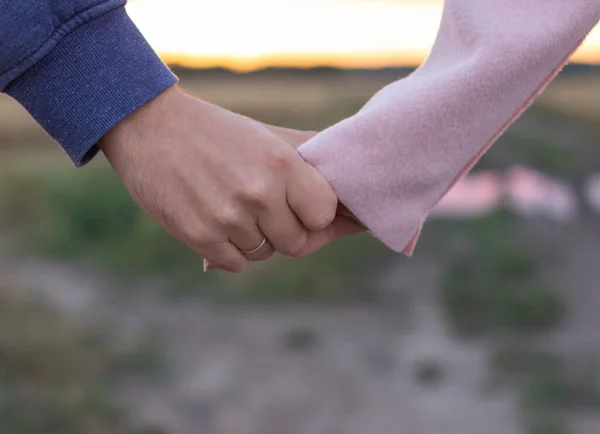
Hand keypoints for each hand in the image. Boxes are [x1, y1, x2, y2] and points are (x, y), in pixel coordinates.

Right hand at [99, 85, 338, 271]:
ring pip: (264, 254)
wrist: (151, 126)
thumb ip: (308, 157)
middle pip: (294, 241)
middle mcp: (259, 192)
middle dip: (281, 229)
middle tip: (259, 207)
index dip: (310, 212)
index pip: (323, 214)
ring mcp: (228, 216)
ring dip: (252, 238)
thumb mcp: (266, 136)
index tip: (294, 203)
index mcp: (281, 164)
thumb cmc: (218, 133)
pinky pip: (236, 264)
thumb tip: (348, 181)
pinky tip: (216, 222)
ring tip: (231, 207)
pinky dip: (229, 250)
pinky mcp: (199, 236)